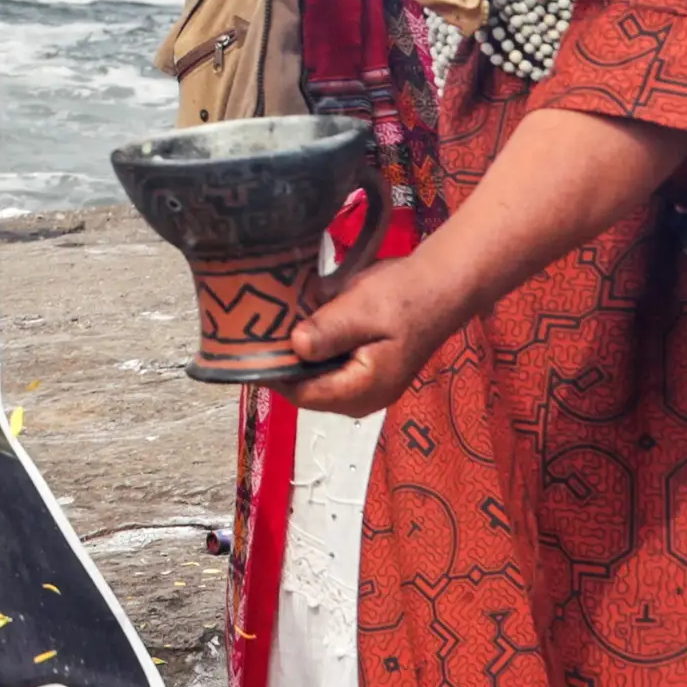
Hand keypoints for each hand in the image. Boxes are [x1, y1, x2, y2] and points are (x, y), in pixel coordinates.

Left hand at [269, 250, 463, 418]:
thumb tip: (294, 347)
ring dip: (294, 356)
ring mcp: (363, 389)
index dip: (272, 372)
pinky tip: (297, 325)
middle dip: (281, 363)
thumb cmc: (404, 296)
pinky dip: (310, 351)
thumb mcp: (362, 308)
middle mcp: (361, 400)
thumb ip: (328, 331)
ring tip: (270, 327)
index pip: (301, 394)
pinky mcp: (363, 374)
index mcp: (362, 391)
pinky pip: (326, 369)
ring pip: (313, 379)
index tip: (247, 346)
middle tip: (254, 331)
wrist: (439, 286)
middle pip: (304, 390)